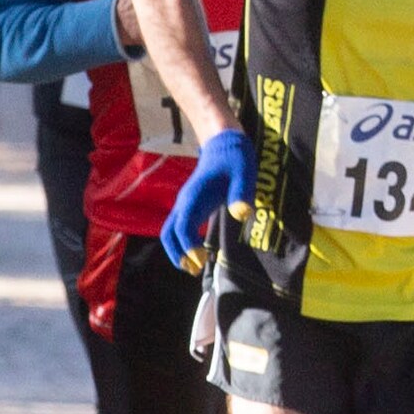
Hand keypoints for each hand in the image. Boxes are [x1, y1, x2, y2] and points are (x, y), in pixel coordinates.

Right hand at [159, 131, 253, 272]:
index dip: (189, 244)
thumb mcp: (244, 172)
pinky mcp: (190, 207)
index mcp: (195, 195)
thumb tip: (241, 215)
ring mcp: (185, 204)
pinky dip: (183, 244)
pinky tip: (199, 254)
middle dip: (178, 254)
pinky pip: (178, 229)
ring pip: (169, 232)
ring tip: (195, 268)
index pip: (183, 225)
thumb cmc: (236, 158)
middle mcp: (185, 201)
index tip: (202, 258)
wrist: (224, 143)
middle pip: (168, 233)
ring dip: (177, 251)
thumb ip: (242, 192)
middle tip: (195, 270)